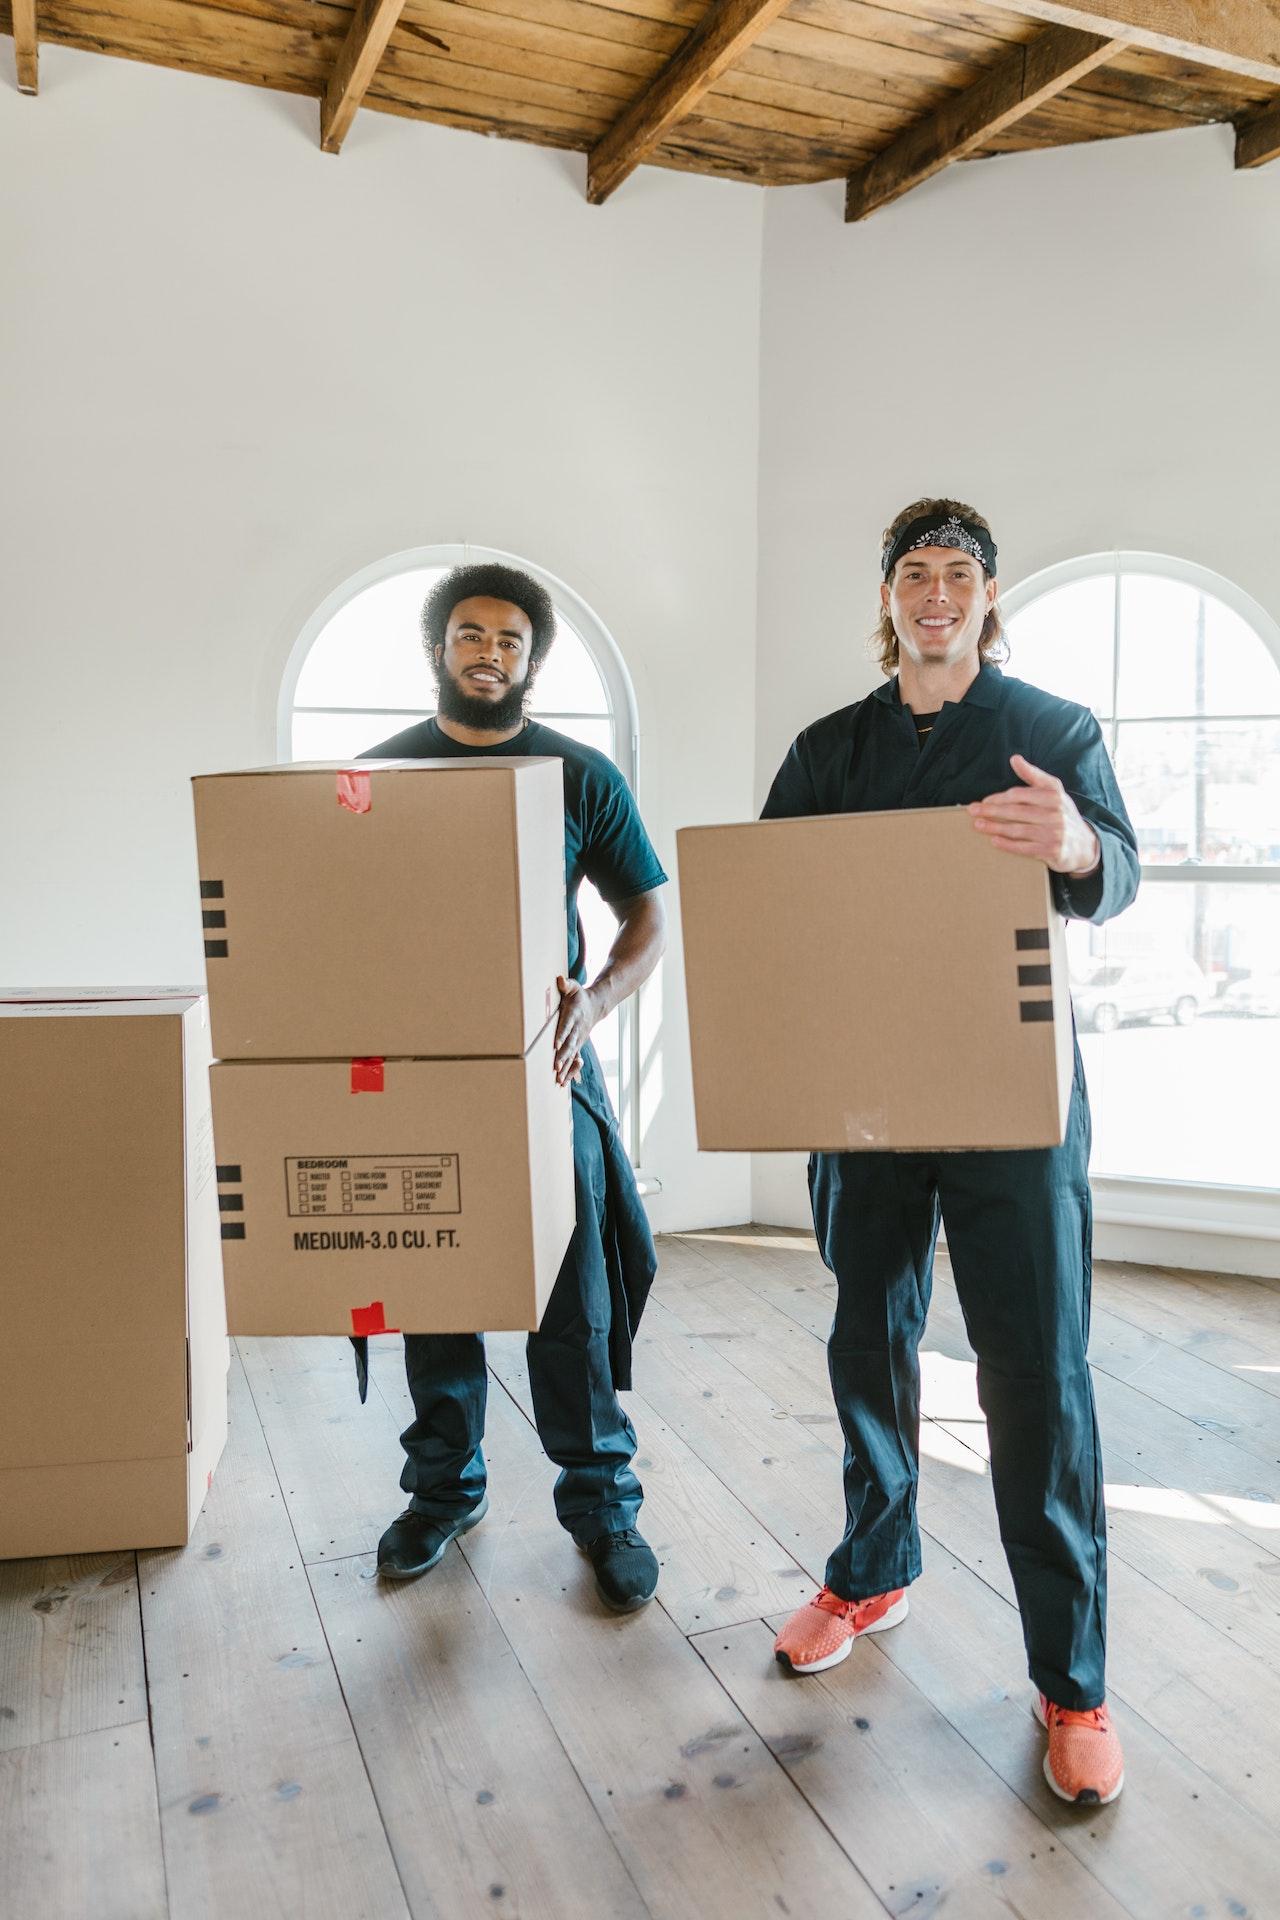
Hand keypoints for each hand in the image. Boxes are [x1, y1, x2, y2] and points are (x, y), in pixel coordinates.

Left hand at [553, 975, 597, 1085]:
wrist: (596, 1006)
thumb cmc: (580, 995)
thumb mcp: (574, 986)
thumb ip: (567, 984)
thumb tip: (560, 979)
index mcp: (575, 1015)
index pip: (567, 1025)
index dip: (562, 1035)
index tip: (555, 1045)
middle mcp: (578, 1030)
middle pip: (570, 1044)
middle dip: (563, 1056)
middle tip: (556, 1066)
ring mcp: (579, 1039)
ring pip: (572, 1055)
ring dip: (566, 1068)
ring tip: (558, 1080)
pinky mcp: (578, 1046)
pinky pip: (573, 1060)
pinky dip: (568, 1072)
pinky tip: (561, 1083)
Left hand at [968, 754, 1099, 875]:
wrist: (1085, 845)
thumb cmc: (1062, 815)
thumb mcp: (1054, 791)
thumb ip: (1033, 775)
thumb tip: (1014, 759)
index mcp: (1054, 795)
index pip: (1020, 794)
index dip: (1000, 797)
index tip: (985, 800)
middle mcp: (1055, 812)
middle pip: (1016, 811)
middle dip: (991, 811)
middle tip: (973, 811)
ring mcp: (1054, 832)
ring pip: (1018, 829)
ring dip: (995, 827)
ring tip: (978, 825)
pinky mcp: (1052, 850)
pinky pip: (1024, 847)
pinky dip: (1007, 844)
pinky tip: (994, 841)